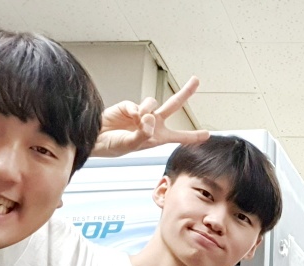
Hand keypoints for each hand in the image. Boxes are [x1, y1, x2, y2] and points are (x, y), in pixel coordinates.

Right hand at [95, 76, 210, 157]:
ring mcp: (142, 113)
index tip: (208, 134)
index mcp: (158, 137)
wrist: (96, 138)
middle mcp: (153, 123)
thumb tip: (149, 119)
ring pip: (154, 103)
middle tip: (196, 79)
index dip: (194, 136)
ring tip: (138, 121)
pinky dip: (135, 111)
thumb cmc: (113, 146)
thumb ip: (143, 134)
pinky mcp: (130, 106)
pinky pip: (139, 104)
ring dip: (148, 111)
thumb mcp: (131, 145)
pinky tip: (130, 117)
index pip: (180, 136)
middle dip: (186, 92)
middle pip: (174, 105)